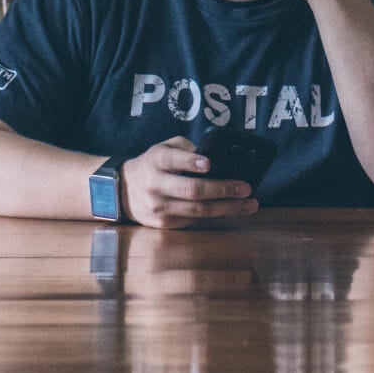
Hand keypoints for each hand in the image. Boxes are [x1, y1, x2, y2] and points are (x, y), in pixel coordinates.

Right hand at [122, 136, 258, 228]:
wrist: (124, 190)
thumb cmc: (154, 164)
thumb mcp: (165, 147)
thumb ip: (187, 149)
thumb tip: (218, 161)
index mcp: (156, 160)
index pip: (172, 159)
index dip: (191, 162)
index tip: (208, 164)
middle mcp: (156, 184)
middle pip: (192, 190)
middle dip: (222, 189)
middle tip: (246, 187)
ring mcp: (159, 207)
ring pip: (198, 211)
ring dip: (227, 208)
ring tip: (249, 204)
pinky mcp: (164, 224)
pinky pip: (195, 221)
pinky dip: (216, 216)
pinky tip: (232, 211)